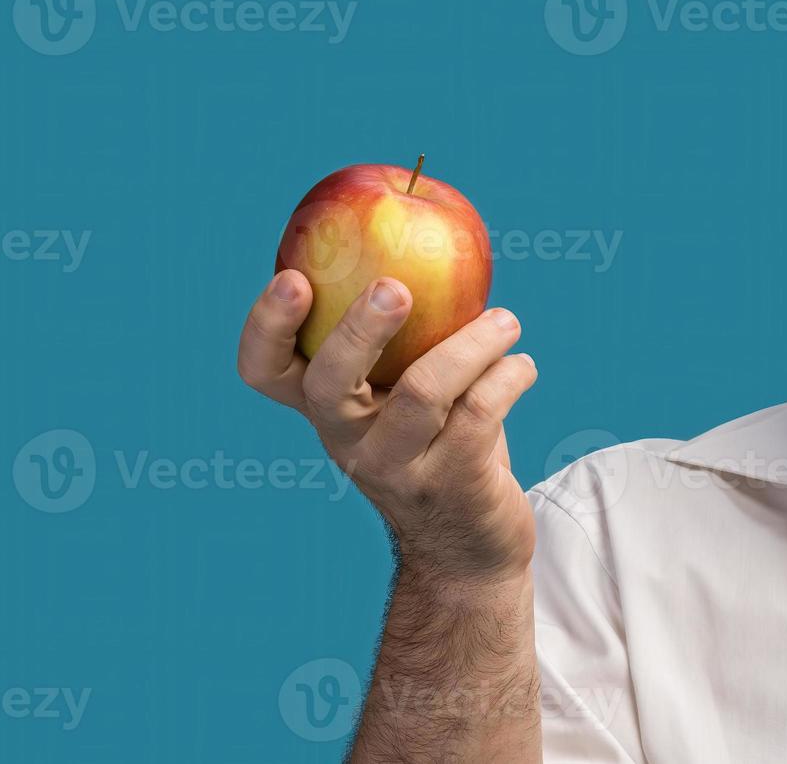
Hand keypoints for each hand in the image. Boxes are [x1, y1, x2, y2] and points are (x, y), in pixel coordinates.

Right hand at [237, 270, 538, 583]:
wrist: (468, 549)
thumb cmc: (438, 444)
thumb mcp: (407, 394)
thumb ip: (408, 338)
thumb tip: (430, 237)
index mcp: (325, 409)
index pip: (264, 371)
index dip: (266, 326)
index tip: (292, 277)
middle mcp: (347, 440)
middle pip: (329, 383)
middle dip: (359, 330)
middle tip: (397, 287)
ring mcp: (396, 468)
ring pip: (424, 392)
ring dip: (473, 343)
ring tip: (507, 321)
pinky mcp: (451, 484)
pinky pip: (479, 415)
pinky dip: (508, 377)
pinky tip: (522, 366)